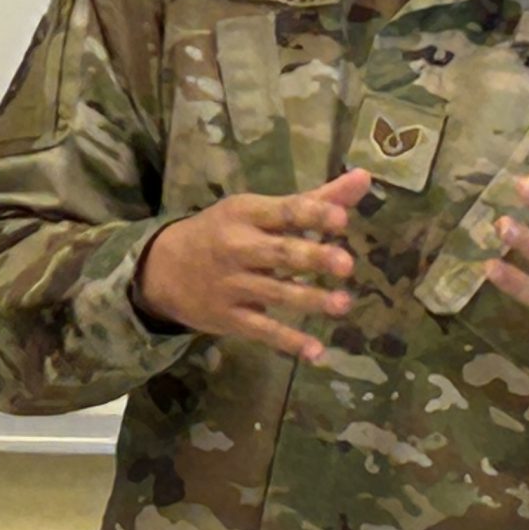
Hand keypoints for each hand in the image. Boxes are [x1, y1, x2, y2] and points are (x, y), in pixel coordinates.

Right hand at [136, 169, 373, 362]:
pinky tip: (317, 351)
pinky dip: (289, 342)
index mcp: (246, 214)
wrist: (163, 269)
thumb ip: (314, 200)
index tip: (343, 220)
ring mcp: (232, 284)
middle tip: (347, 264)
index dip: (313, 215)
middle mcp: (237, 247)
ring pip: (275, 293)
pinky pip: (262, 330)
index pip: (284, 212)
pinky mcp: (228, 317)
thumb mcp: (259, 210)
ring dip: (310, 299)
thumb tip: (365, 178)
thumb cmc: (223, 233)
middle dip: (313, 257)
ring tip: (344, 304)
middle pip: (279, 253)